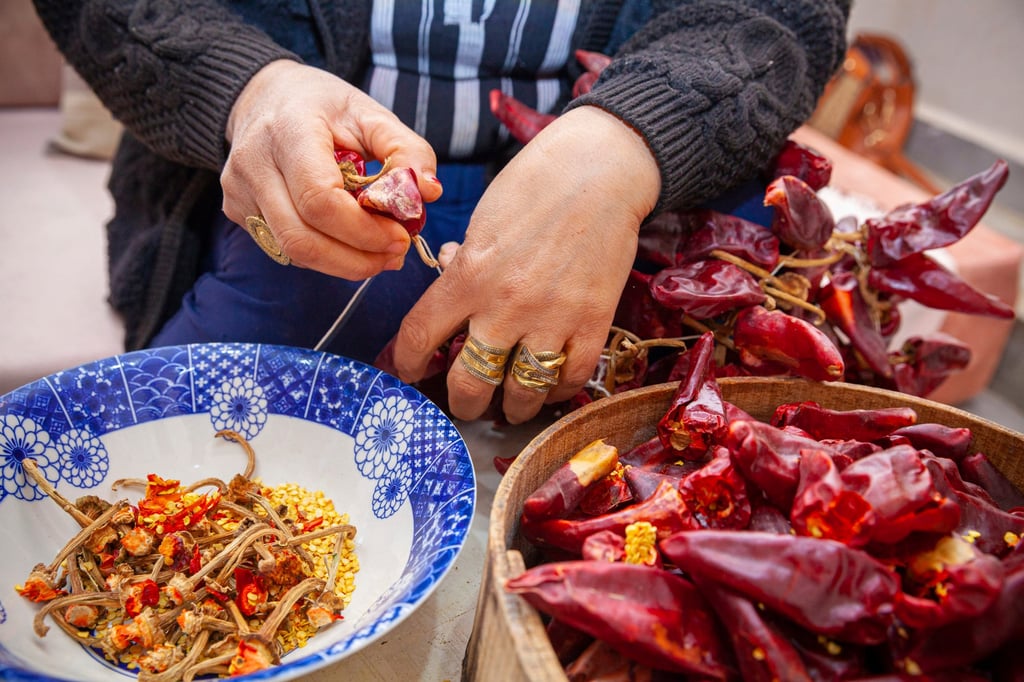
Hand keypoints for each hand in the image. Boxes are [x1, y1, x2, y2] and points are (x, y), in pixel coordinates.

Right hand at [222, 60, 442, 277]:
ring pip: (293, 252)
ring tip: (379, 254)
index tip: (400, 236)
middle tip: (395, 255)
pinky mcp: (237, 212)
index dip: (363, 231)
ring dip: (343, 264)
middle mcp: (253, 163)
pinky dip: (323, 255)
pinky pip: (285, 249)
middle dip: (356, 259)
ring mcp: (239, 191)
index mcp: (288, 130)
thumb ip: (406, 149)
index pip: (319, 199)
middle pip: (302, 238)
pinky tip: (348, 243)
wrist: (264, 97)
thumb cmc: (323, 107)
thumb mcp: (370, 114)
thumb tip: (429, 192)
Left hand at [391, 106, 660, 423]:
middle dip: (462, 402)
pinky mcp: (593, 323)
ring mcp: (551, 319)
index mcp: (468, 276)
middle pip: (469, 383)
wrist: (602, 170)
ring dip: (512, 407)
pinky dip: (557, 389)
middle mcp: (504, 306)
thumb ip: (465, 267)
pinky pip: (569, 378)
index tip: (411, 371)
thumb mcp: (482, 222)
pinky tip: (551, 383)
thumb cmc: (536, 186)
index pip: (419, 336)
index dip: (408, 363)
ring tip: (511, 406)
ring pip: (521, 394)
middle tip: (466, 402)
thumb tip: (454, 292)